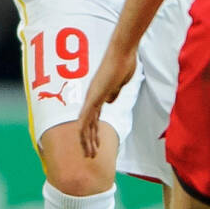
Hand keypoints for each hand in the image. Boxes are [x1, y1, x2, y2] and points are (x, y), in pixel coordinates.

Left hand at [78, 41, 137, 157]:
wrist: (122, 52)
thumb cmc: (124, 63)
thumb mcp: (120, 82)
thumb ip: (113, 92)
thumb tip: (109, 102)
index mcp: (99, 95)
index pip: (94, 119)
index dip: (94, 133)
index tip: (97, 145)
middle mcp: (92, 98)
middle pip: (87, 124)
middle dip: (89, 141)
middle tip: (90, 155)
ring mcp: (92, 97)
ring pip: (85, 124)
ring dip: (87, 141)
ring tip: (90, 155)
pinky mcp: (94, 97)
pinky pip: (86, 117)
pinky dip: (85, 131)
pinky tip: (86, 143)